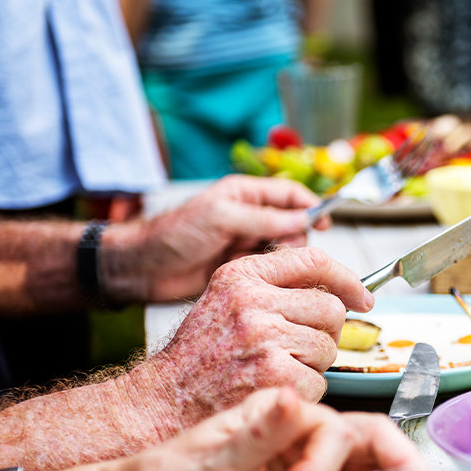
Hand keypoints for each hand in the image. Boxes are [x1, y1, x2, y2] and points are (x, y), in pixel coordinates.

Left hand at [104, 176, 330, 303]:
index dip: (311, 206)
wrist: (144, 268)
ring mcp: (245, 243)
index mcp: (245, 194)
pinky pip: (269, 270)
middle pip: (293, 224)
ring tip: (258, 263)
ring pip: (283, 250)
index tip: (325, 222)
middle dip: (294, 238)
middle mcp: (249, 217)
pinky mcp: (242, 268)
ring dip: (279, 258)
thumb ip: (263, 219)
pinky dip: (268, 274)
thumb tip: (302, 219)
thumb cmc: (175, 234)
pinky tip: (253, 277)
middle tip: (279, 250)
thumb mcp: (221, 217)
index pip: (290, 193)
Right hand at [143, 247, 371, 416]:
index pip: (314, 259)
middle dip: (325, 332)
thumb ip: (272, 286)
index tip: (362, 297)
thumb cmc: (200, 356)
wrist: (165, 402)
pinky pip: (320, 382)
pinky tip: (274, 391)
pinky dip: (305, 393)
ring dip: (313, 365)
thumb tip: (336, 287)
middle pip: (331, 308)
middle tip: (297, 350)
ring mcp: (265, 339)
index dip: (348, 279)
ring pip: (328, 347)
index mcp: (242, 275)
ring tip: (275, 370)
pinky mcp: (276, 377)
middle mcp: (253, 301)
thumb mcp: (226, 300)